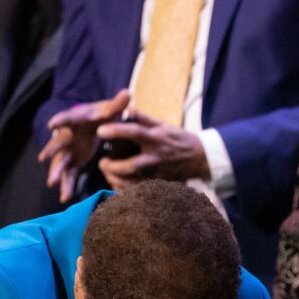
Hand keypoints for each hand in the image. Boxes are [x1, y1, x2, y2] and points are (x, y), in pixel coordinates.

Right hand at [38, 90, 131, 202]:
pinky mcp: (73, 161)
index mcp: (76, 121)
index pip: (67, 119)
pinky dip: (67, 186)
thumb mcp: (110, 110)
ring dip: (56, 172)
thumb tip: (127, 93)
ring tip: (52, 183)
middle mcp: (68, 135)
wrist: (96, 123)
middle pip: (58, 143)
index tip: (51, 124)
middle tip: (43, 158)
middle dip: (52, 151)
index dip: (60, 120)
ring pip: (61, 162)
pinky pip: (69, 174)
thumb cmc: (101, 115)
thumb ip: (117, 104)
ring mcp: (69, 150)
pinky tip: (65, 198)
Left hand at [95, 109, 210, 189]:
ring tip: (107, 173)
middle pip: (131, 166)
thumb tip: (128, 107)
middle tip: (102, 162)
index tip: (100, 130)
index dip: (116, 131)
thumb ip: (144, 118)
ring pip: (133, 182)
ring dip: (116, 180)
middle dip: (113, 167)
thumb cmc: (178, 138)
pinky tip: (116, 183)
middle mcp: (156, 157)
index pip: (134, 132)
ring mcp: (158, 173)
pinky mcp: (159, 184)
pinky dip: (125, 189)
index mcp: (156, 139)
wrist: (199, 158)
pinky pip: (139, 190)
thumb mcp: (163, 125)